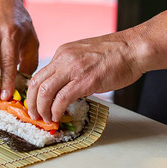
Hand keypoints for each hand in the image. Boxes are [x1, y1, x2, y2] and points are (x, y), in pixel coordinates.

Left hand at [26, 32, 144, 122]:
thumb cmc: (116, 54)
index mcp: (62, 53)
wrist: (135, 48)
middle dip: (32, 103)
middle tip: (35, 115)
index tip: (35, 104)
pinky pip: (61, 99)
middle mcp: (64, 59)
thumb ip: (70, 69)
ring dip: (42, 109)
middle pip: (35, 83)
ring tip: (46, 118)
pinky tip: (58, 116)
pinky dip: (56, 110)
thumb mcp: (84, 56)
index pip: (39, 75)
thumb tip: (63, 87)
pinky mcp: (84, 81)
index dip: (33, 93)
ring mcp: (73, 69)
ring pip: (44, 91)